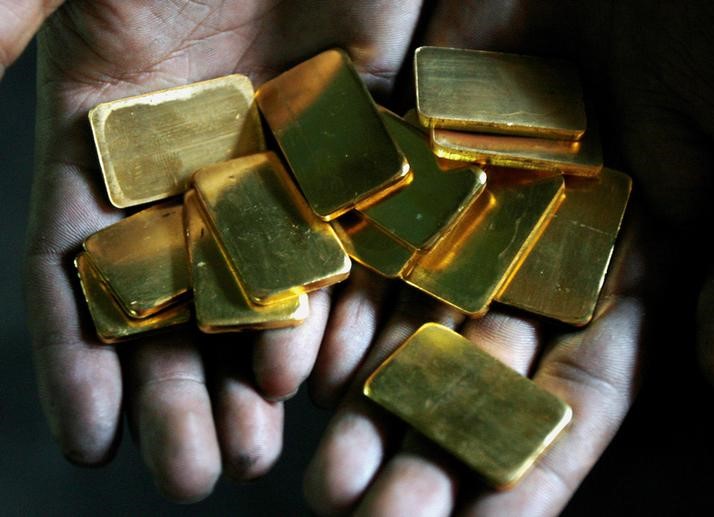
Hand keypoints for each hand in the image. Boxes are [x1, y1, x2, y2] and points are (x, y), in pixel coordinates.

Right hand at [23, 0, 424, 501]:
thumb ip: (1, 25)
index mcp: (111, 139)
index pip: (80, 271)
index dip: (75, 359)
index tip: (86, 443)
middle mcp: (192, 170)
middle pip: (178, 304)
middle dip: (180, 395)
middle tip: (198, 477)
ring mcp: (279, 168)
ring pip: (265, 291)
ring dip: (260, 372)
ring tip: (264, 446)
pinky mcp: (357, 152)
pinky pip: (345, 245)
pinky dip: (337, 307)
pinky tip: (329, 370)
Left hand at [304, 0, 713, 513]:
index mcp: (628, 257)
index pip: (579, 388)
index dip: (537, 465)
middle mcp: (539, 243)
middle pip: (478, 368)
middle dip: (431, 449)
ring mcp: (469, 196)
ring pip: (410, 316)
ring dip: (371, 397)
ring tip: (325, 478)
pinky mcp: (410, 141)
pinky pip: (365, 230)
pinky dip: (337, 298)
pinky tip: (301, 369)